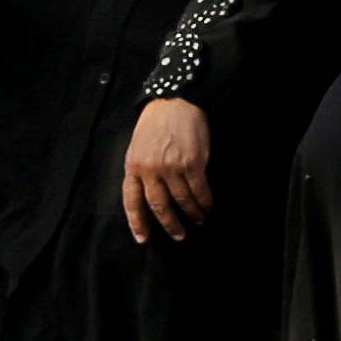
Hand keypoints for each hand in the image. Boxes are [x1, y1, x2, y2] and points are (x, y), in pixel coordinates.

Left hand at [123, 98, 212, 244]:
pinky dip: (205, 202)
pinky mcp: (191, 162)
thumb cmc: (156, 124)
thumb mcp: (138, 147)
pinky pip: (199, 190)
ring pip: (181, 200)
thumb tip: (149, 197)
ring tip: (198, 220)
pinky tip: (208, 207)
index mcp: (133, 165)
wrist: (174, 101)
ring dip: (191, 214)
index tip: (142, 239)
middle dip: (169, 224)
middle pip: (158, 206)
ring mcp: (171, 167)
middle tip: (179, 236)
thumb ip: (141, 170)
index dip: (137, 222)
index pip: (132, 200)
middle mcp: (150, 169)